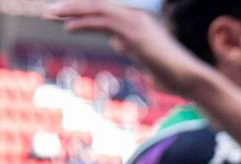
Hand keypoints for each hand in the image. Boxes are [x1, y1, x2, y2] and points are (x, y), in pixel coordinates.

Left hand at [46, 1, 208, 97]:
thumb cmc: (174, 77)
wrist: (190, 80)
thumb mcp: (146, 58)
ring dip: (72, 11)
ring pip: (98, 10)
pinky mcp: (134, 33)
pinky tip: (68, 27)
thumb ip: (131, 49)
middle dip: (73, 7)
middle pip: (98, 6)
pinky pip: (104, 22)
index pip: (105, 12)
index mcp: (140, 22)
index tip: (64, 17)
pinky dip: (84, 23)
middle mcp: (137, 18)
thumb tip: (117, 42)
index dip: (83, 13)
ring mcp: (136, 23)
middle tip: (49, 11)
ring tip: (51, 14)